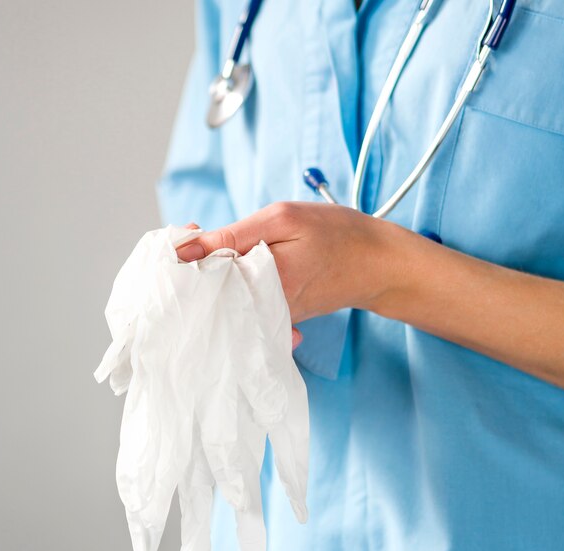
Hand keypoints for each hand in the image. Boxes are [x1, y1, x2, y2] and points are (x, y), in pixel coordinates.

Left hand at [177, 202, 396, 323]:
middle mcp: (260, 308)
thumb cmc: (336, 235)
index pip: (199, 276)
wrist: (378, 265)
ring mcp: (270, 316)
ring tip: (232, 248)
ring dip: (219, 273)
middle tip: (208, 236)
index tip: (192, 231)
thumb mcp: (283, 219)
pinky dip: (239, 283)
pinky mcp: (279, 317)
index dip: (188, 253)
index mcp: (257, 282)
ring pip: (226, 297)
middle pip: (208, 293)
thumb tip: (185, 249)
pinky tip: (246, 266)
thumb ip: (232, 235)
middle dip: (200, 265)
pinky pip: (245, 303)